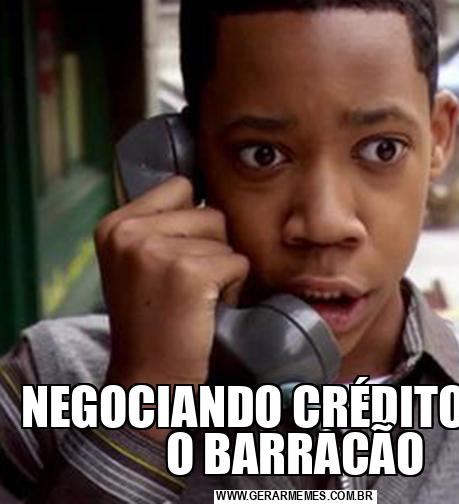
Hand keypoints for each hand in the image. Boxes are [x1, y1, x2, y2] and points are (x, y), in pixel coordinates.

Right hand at [94, 176, 248, 389]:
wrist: (148, 377)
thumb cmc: (152, 318)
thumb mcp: (137, 261)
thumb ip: (161, 224)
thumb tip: (203, 191)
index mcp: (115, 224)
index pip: (181, 187)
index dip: (193, 219)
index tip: (182, 254)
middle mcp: (129, 232)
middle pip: (210, 212)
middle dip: (213, 247)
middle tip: (189, 283)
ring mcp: (156, 251)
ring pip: (226, 238)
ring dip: (223, 268)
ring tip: (196, 297)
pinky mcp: (187, 273)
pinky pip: (238, 262)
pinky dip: (234, 287)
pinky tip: (208, 308)